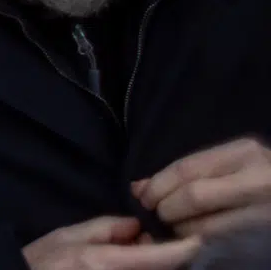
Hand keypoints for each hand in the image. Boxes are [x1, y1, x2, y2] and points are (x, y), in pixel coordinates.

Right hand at [23, 216, 199, 269]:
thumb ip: (106, 228)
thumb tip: (138, 228)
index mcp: (105, 262)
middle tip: (144, 239)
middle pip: (161, 269)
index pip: (158, 257)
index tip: (199, 240)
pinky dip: (141, 266)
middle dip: (163, 256)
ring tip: (131, 249)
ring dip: (152, 262)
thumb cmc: (41, 261)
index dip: (183, 249)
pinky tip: (126, 260)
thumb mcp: (68, 235)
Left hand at [135, 138, 270, 237]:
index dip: (157, 186)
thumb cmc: (256, 176)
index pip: (187, 169)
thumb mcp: (228, 164)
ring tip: (174, 229)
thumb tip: (137, 188)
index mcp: (243, 153)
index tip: (142, 198)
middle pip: (194, 197)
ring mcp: (265, 211)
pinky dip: (198, 243)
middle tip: (157, 217)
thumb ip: (188, 172)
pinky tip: (191, 240)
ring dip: (181, 231)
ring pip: (207, 226)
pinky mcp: (264, 238)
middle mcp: (257, 180)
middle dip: (167, 210)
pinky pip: (221, 243)